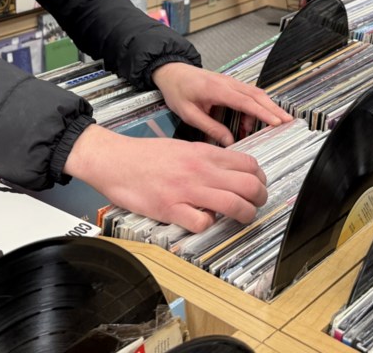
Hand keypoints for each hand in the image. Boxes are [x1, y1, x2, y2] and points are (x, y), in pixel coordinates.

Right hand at [63, 124, 266, 232]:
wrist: (112, 159)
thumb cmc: (143, 155)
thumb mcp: (180, 147)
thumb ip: (205, 159)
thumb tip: (225, 175)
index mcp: (202, 153)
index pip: (249, 165)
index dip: (260, 179)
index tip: (256, 186)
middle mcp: (199, 170)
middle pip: (250, 186)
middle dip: (260, 199)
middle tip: (254, 205)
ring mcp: (186, 190)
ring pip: (235, 205)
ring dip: (244, 216)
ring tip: (240, 219)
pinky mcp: (170, 209)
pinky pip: (203, 223)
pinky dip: (207, 225)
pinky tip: (201, 220)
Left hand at [152, 62, 292, 145]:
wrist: (170, 71)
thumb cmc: (176, 90)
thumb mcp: (188, 113)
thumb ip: (210, 127)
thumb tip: (228, 141)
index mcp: (216, 89)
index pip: (246, 101)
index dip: (262, 113)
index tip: (276, 122)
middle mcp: (227, 83)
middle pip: (257, 95)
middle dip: (274, 109)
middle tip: (288, 122)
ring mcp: (229, 82)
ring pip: (255, 94)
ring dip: (266, 108)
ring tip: (272, 126)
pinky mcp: (229, 84)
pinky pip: (247, 94)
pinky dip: (254, 107)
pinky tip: (249, 123)